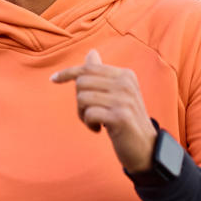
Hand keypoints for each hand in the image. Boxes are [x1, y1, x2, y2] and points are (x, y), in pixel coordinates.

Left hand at [51, 49, 157, 172]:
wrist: (146, 147)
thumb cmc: (125, 119)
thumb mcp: (116, 93)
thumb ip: (102, 74)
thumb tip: (91, 52)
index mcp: (125, 75)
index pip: (89, 68)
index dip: (68, 73)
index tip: (53, 79)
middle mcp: (126, 84)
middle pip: (82, 83)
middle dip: (79, 100)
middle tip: (89, 114)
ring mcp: (124, 100)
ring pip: (83, 98)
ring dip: (83, 114)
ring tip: (94, 122)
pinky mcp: (120, 117)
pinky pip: (89, 114)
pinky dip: (89, 123)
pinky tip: (98, 129)